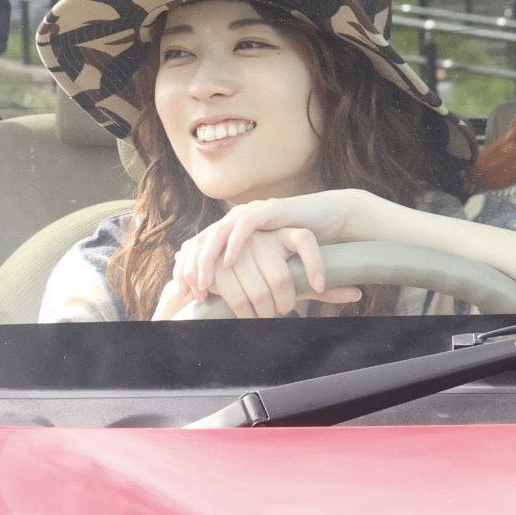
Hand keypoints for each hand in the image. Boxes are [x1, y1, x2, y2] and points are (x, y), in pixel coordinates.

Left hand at [171, 191, 369, 317]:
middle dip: (192, 267)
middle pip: (204, 241)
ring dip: (209, 259)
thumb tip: (235, 305)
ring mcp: (253, 212)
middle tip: (189, 292)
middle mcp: (238, 219)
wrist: (331, 219)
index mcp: (233, 232)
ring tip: (205, 282)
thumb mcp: (270, 267)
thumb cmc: (302, 248)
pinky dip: (236, 243)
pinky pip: (247, 225)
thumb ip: (253, 279)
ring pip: (219, 233)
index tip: (184, 295)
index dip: (189, 270)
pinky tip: (230, 261)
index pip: (202, 249)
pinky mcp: (270, 209)